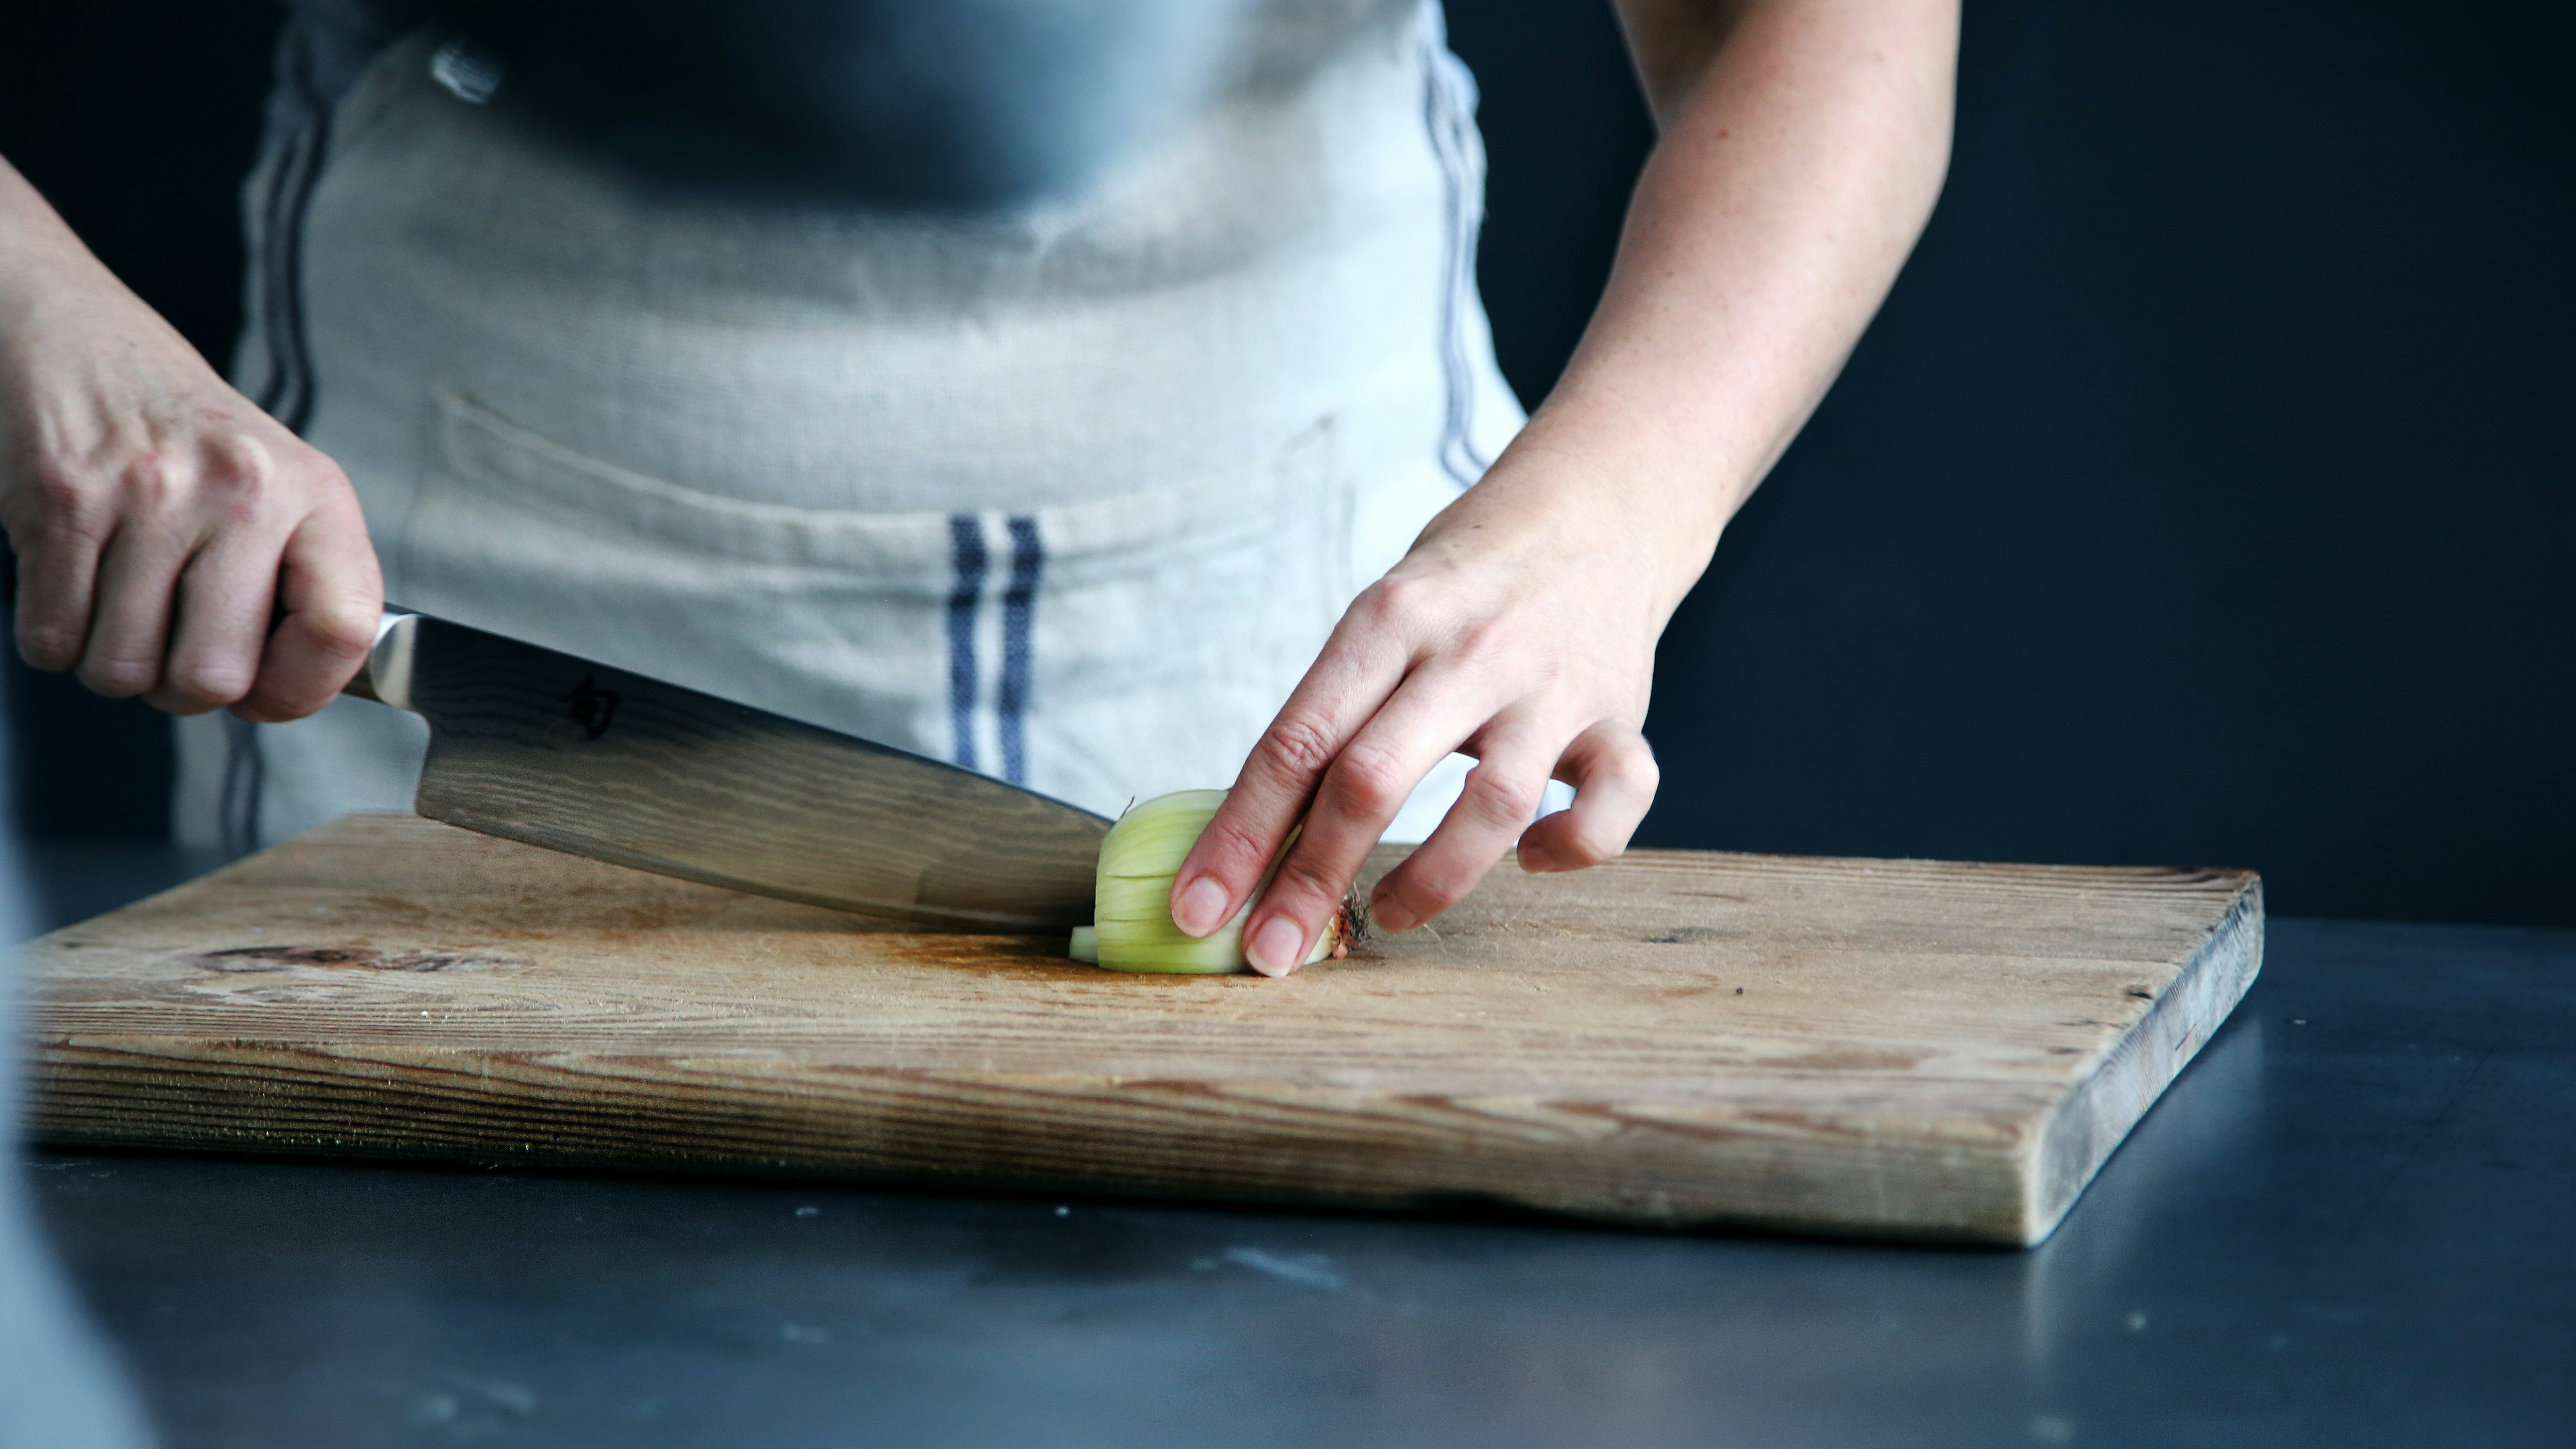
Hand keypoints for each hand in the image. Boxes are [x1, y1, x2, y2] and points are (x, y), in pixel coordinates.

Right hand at [0, 173, 380, 720]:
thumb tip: (288, 694)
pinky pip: (52, 640)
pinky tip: (78, 586)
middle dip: (184, 689)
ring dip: (115, 663)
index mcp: (314, 494)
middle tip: (175, 646)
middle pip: (213, 678)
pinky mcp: (61, 499)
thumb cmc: (191, 435)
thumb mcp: (283, 489)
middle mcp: (241, 490)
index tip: (268, 687)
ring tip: (126, 604)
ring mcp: (149, 494)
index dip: (301, 688)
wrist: (83, 339)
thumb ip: (305, 585)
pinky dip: (57, 636)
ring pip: (123, 671)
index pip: (345, 630)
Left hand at [1168, 442, 1688, 975]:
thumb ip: (1338, 708)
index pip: (1295, 740)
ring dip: (1429, 881)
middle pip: (1371, 779)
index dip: (1240, 834)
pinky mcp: (1621, 713)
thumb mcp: (1386, 612)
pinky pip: (1617, 800)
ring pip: (1490, 807)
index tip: (1199, 907)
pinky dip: (1574, 846)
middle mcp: (1469, 649)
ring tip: (1387, 913)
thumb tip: (1254, 835)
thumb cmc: (1465, 579)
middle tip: (1271, 953)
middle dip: (1309, 881)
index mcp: (1389, 616)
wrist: (1599, 503)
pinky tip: (1533, 857)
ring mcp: (1551, 684)